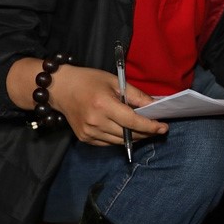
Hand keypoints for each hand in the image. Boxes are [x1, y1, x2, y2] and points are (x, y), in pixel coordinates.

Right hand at [7, 58, 166, 147]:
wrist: (60, 88)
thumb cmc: (88, 80)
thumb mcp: (115, 81)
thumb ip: (136, 95)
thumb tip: (155, 105)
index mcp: (103, 105)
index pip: (133, 121)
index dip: (150, 126)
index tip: (164, 127)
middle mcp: (95, 121)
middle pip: (128, 134)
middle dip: (146, 133)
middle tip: (158, 129)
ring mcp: (88, 132)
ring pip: (119, 141)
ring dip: (135, 138)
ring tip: (146, 131)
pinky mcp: (84, 138)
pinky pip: (108, 143)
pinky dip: (120, 139)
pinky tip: (127, 131)